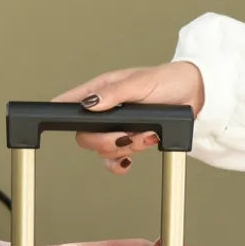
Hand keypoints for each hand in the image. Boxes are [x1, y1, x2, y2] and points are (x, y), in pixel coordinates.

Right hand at [52, 62, 204, 173]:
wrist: (193, 96)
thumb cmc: (168, 81)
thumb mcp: (140, 82)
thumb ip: (114, 93)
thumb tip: (90, 103)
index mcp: (102, 91)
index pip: (71, 102)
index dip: (58, 111)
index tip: (51, 119)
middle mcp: (105, 112)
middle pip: (85, 137)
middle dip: (106, 141)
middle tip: (127, 135)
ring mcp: (116, 128)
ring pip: (103, 151)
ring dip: (126, 148)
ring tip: (148, 135)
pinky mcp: (129, 143)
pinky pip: (114, 162)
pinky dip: (121, 164)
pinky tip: (131, 159)